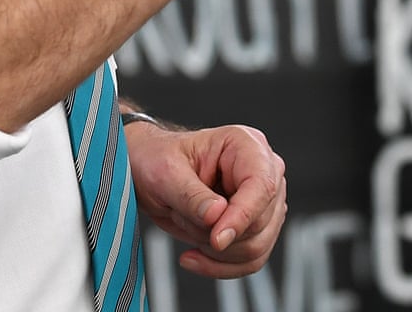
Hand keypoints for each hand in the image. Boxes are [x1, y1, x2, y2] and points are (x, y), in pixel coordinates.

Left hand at [126, 121, 286, 278]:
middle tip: (183, 216)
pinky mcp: (256, 226)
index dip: (241, 216)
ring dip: (215, 250)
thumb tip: (217, 215)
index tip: (217, 239)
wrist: (150, 171)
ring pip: (256, 247)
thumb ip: (192, 196)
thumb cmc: (158, 159)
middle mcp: (262, 170)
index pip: (261, 186)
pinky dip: (220, 266)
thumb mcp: (166, 172)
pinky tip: (195, 256)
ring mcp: (262, 200)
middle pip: (260, 223)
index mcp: (245, 144)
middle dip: (215, 233)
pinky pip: (250, 261)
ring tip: (187, 224)